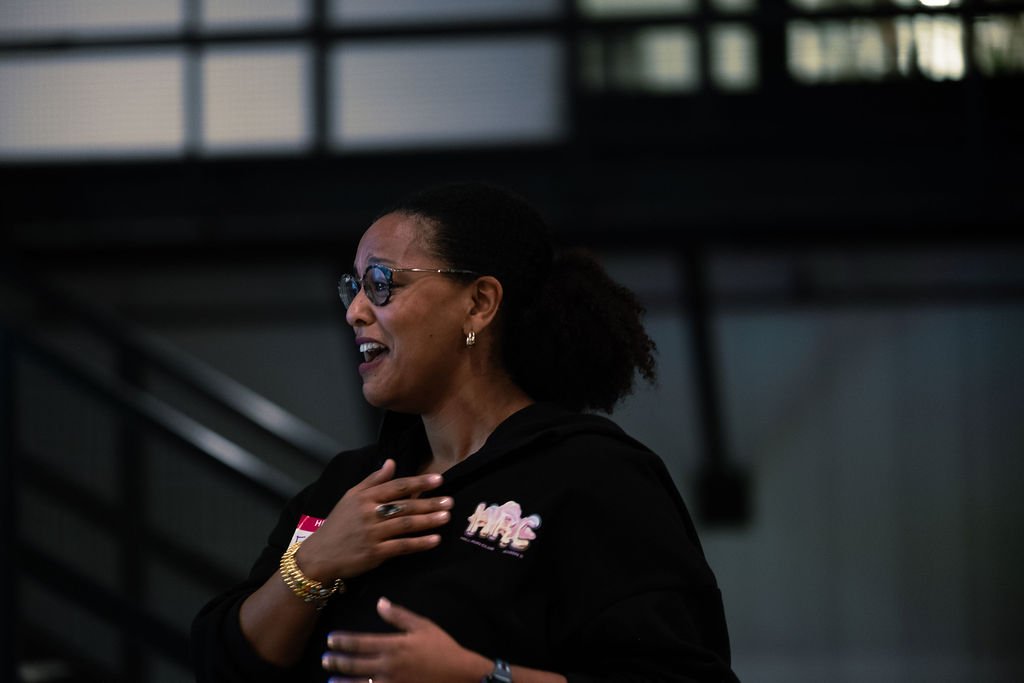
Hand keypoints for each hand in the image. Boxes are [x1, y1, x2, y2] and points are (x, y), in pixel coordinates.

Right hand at [297, 459, 452, 581]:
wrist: (319, 555)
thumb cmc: (338, 524)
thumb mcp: (350, 497)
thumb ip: (372, 480)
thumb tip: (391, 462)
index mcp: (364, 497)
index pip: (397, 486)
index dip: (419, 482)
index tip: (439, 479)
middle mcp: (369, 513)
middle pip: (404, 505)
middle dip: (429, 502)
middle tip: (450, 501)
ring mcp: (372, 534)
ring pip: (405, 524)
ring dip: (428, 521)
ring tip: (446, 517)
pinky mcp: (374, 553)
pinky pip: (401, 546)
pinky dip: (419, 543)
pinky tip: (435, 540)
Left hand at [322, 597, 488, 682]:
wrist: (459, 674)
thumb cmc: (441, 647)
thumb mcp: (422, 626)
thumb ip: (399, 615)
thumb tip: (380, 602)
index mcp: (393, 645)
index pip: (360, 643)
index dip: (343, 641)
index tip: (330, 639)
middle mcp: (388, 666)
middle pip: (355, 665)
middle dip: (337, 662)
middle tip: (324, 658)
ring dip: (342, 682)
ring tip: (330, 679)